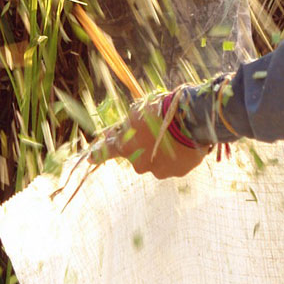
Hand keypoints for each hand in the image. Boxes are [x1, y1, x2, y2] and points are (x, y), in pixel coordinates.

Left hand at [90, 96, 207, 179]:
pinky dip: (176, 155)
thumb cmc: (162, 110)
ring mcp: (160, 170)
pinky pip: (174, 164)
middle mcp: (140, 164)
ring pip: (156, 161)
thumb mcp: (138, 112)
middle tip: (155, 131)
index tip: (90, 158)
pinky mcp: (178, 172)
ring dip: (161, 151)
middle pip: (137, 157)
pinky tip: (184, 142)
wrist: (192, 118)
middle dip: (143, 147)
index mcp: (127, 147)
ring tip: (174, 134)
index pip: (108, 151)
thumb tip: (115, 134)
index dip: (98, 154)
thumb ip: (125, 126)